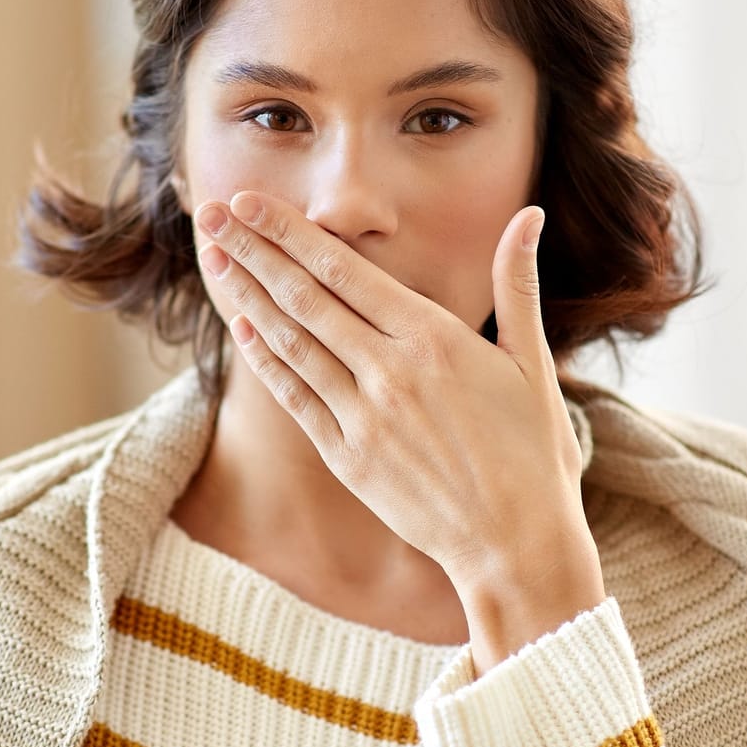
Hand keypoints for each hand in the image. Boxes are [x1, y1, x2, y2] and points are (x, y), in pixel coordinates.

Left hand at [195, 189, 606, 668]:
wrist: (515, 544)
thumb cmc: (533, 454)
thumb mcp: (533, 364)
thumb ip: (518, 285)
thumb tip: (530, 214)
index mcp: (434, 340)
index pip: (344, 270)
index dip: (290, 232)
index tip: (252, 202)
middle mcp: (389, 372)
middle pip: (305, 298)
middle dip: (254, 250)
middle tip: (213, 214)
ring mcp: (362, 416)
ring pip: (291, 343)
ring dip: (247, 296)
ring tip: (214, 259)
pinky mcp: (347, 457)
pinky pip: (296, 397)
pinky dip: (266, 360)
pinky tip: (242, 327)